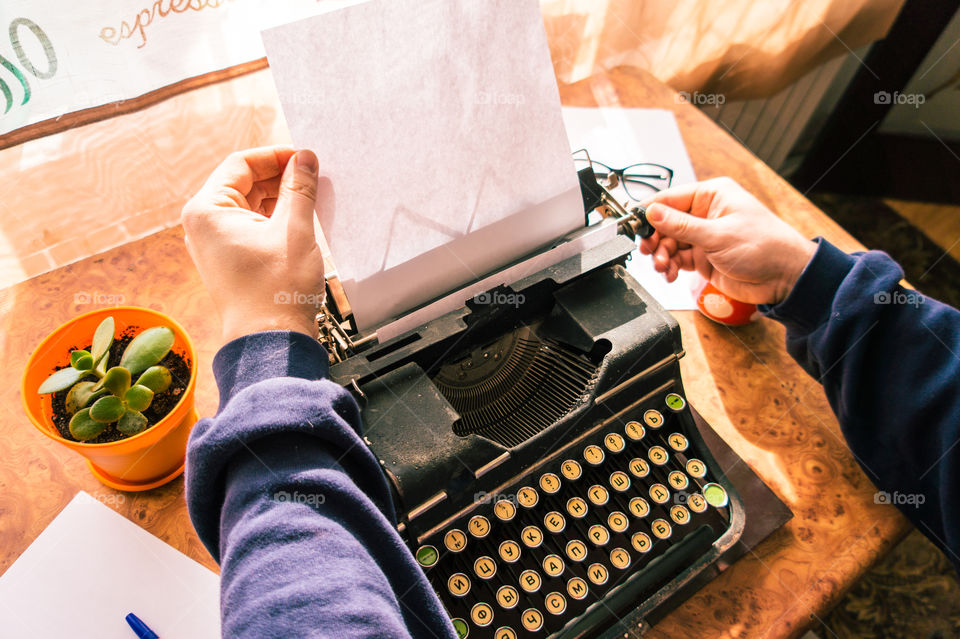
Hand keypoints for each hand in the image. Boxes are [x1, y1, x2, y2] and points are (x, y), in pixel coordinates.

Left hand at [181, 146, 325, 343]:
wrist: (271, 342)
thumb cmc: (276, 290)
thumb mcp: (294, 230)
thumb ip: (299, 188)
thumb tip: (304, 157)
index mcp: (207, 210)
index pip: (241, 164)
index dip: (276, 156)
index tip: (305, 158)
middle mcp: (202, 224)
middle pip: (243, 183)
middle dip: (279, 178)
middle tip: (313, 179)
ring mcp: (213, 244)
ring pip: (249, 206)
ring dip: (279, 200)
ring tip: (310, 202)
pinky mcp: (228, 260)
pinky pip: (250, 227)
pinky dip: (273, 220)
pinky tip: (299, 223)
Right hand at [638, 177, 815, 304]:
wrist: (785, 277)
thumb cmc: (765, 246)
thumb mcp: (718, 235)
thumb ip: (681, 226)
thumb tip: (653, 212)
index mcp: (712, 196)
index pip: (670, 198)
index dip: (650, 212)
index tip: (634, 225)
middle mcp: (706, 213)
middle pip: (666, 223)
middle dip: (655, 239)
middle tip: (649, 252)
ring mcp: (704, 236)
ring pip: (670, 243)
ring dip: (662, 256)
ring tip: (664, 267)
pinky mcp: (704, 257)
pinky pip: (678, 258)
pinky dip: (671, 267)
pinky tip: (671, 274)